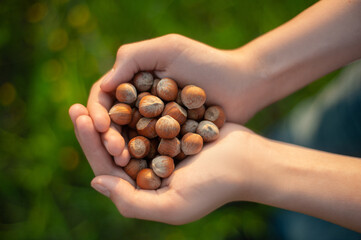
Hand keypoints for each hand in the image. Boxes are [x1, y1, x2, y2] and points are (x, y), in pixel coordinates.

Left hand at [69, 104, 254, 223]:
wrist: (247, 161)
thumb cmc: (214, 186)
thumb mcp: (172, 206)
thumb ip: (132, 202)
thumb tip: (96, 183)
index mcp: (142, 190)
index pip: (106, 169)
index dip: (90, 146)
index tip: (80, 120)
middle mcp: (146, 170)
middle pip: (113, 148)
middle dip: (94, 128)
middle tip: (77, 107)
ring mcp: (157, 148)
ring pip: (127, 130)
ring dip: (111, 114)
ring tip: (97, 94)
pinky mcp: (169, 130)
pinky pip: (146, 116)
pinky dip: (134, 104)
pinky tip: (122, 89)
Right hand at [86, 34, 259, 158]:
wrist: (242, 83)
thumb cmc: (206, 62)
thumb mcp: (168, 49)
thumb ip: (131, 58)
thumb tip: (103, 87)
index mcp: (134, 82)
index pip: (105, 98)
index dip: (97, 112)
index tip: (100, 126)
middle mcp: (140, 103)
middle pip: (113, 123)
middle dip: (108, 137)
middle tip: (114, 151)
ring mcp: (155, 122)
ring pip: (129, 139)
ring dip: (122, 151)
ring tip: (123, 161)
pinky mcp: (170, 138)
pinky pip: (151, 150)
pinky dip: (143, 158)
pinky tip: (140, 169)